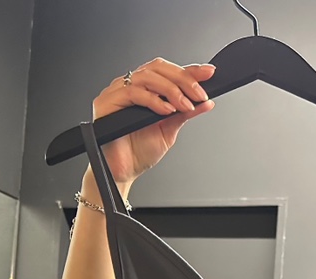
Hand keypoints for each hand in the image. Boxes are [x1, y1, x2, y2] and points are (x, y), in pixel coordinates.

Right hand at [91, 57, 215, 184]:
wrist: (123, 172)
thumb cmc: (139, 152)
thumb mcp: (169, 130)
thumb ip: (185, 113)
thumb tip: (206, 102)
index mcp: (146, 90)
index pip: (168, 72)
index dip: (189, 71)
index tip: (208, 73)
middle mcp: (131, 87)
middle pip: (158, 68)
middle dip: (183, 79)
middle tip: (199, 94)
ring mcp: (117, 92)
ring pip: (147, 77)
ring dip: (171, 90)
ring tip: (185, 105)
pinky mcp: (107, 102)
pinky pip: (132, 93)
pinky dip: (153, 100)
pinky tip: (167, 111)